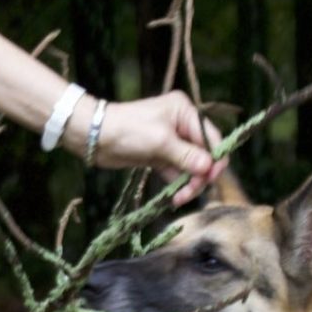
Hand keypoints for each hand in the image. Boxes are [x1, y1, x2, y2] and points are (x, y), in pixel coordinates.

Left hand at [89, 91, 227, 206]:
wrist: (96, 137)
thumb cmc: (128, 130)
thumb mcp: (160, 142)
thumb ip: (187, 156)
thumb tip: (209, 168)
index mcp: (185, 112)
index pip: (212, 138)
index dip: (215, 159)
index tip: (212, 178)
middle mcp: (182, 125)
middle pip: (204, 156)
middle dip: (200, 176)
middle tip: (190, 193)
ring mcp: (172, 142)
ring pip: (191, 168)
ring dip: (188, 185)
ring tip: (179, 199)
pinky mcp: (161, 157)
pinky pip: (177, 174)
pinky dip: (178, 186)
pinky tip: (174, 198)